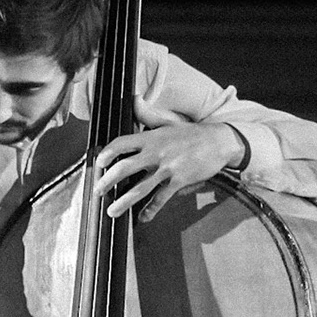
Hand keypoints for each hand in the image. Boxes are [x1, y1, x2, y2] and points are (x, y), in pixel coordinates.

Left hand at [92, 99, 244, 221]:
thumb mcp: (168, 121)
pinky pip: (162, 198)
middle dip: (107, 181)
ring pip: (140, 188)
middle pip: (125, 168)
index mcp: (151, 137)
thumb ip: (148, 114)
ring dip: (123, 201)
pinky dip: (151, 209)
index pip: (122, 143)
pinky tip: (143, 218)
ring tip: (111, 211)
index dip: (107, 152)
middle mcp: (156, 152)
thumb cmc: (191, 133)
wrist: (219, 142)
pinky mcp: (180, 180)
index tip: (98, 162)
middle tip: (97, 191)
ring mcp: (168, 168)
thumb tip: (133, 98)